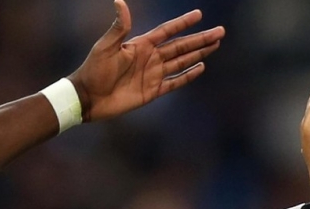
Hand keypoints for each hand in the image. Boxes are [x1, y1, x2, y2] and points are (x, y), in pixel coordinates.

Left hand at [67, 0, 224, 121]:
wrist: (89, 98)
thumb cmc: (94, 70)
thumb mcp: (105, 46)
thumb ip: (119, 27)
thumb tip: (120, 1)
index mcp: (141, 45)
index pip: (167, 31)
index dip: (183, 23)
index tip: (199, 14)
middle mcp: (150, 58)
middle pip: (181, 45)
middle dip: (200, 38)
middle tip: (220, 31)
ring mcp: (152, 74)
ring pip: (181, 61)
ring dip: (198, 53)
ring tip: (215, 45)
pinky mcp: (152, 91)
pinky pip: (174, 82)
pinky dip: (188, 75)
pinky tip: (200, 67)